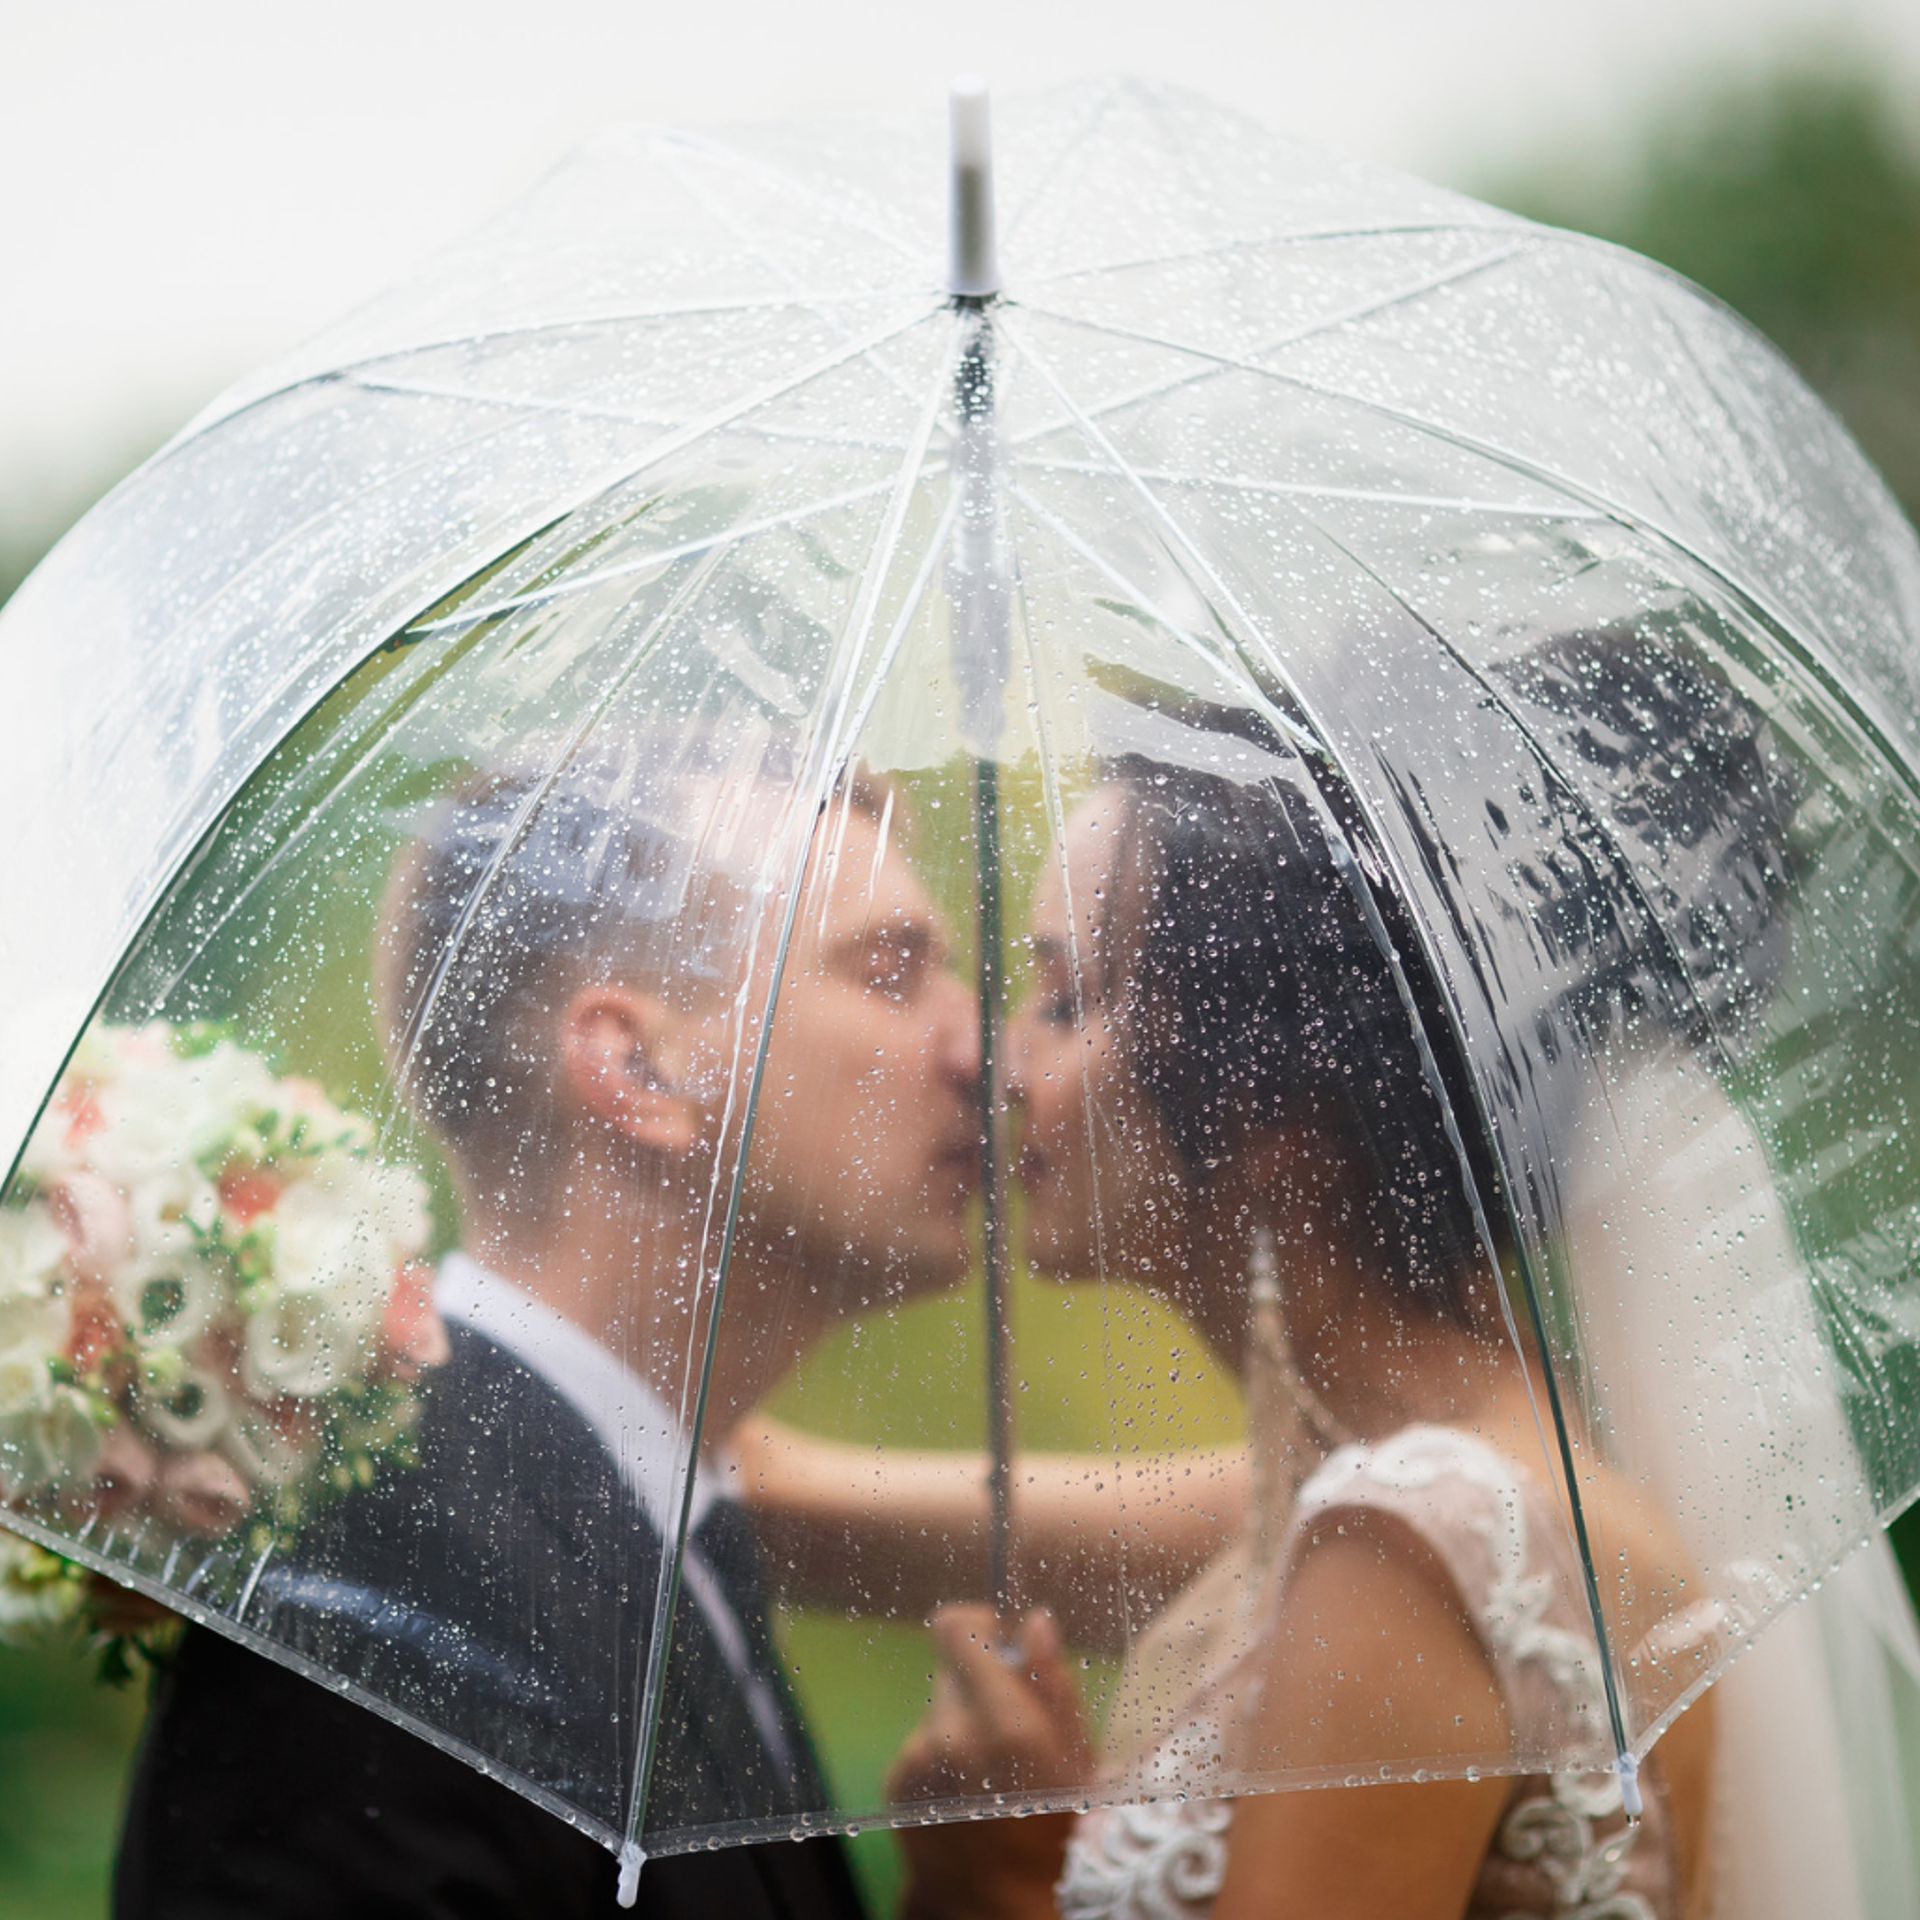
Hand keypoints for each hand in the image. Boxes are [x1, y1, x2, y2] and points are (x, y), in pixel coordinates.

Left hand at [890, 1606, 1090, 1919]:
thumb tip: (1034, 1620)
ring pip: (939, 1705)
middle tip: (1009, 1724)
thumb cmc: (1054, 1831)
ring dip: (962, 1721)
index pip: (956, 1628)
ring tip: (990, 1770)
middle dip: (980, 1682)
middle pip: (952, 1666)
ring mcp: (917, 1757)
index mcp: (1005, 1724)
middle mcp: (951, 1733)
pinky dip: (942, 1752)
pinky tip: (965, 1789)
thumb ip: (1054, 1683)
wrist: (996, 1907)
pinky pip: (921, 1739)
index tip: (998, 1636)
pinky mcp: (897, 1777)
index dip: (978, 1622)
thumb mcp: (1077, 1759)